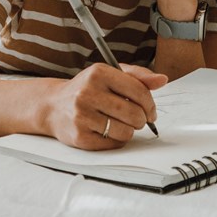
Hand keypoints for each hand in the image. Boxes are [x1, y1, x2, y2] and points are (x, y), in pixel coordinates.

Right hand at [44, 63, 166, 150]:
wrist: (54, 106)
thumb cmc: (87, 89)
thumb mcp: (109, 74)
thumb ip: (137, 77)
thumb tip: (162, 80)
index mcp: (98, 73)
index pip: (139, 91)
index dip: (150, 104)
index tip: (151, 111)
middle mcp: (88, 92)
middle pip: (134, 114)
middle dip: (141, 119)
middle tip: (136, 119)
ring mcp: (82, 115)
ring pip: (126, 131)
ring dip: (129, 130)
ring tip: (120, 124)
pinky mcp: (80, 136)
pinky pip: (113, 144)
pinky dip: (117, 140)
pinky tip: (107, 131)